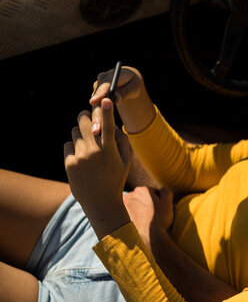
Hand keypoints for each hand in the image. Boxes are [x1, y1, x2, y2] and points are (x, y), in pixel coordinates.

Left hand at [64, 98, 131, 237]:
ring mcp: (80, 157)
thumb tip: (112, 124)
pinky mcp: (69, 163)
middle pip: (83, 121)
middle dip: (85, 117)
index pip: (109, 127)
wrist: (100, 202)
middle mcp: (94, 152)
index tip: (106, 99)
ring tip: (88, 146)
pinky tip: (81, 158)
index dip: (107, 112)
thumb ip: (122, 141)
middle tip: (89, 119)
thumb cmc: (116, 179)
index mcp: (110, 151)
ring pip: (74, 132)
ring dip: (80, 134)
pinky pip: (68, 145)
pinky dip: (74, 147)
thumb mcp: (125, 161)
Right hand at [89, 66, 155, 134]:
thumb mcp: (134, 87)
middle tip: (96, 127)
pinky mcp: (97, 95)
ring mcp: (97, 88)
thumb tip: (116, 99)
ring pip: (96, 105)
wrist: (128, 81)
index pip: (105, 85)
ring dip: (96, 118)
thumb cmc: (133, 84)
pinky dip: (98, 118)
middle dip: (97, 113)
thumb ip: (125, 92)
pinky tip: (97, 131)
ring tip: (96, 132)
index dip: (99, 94)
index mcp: (112, 75)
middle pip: (98, 98)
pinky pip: (97, 107)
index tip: (93, 102)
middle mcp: (102, 80)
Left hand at [123, 186, 173, 251]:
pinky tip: (141, 222)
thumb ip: (166, 191)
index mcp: (142, 190)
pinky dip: (136, 215)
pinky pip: (131, 212)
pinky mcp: (122, 215)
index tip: (161, 209)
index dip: (160, 200)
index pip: (154, 192)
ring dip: (142, 209)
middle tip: (154, 214)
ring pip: (137, 204)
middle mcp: (130, 195)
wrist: (148, 236)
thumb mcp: (167, 203)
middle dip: (149, 203)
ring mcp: (124, 205)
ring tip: (148, 219)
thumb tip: (163, 188)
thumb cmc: (159, 219)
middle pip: (144, 197)